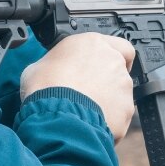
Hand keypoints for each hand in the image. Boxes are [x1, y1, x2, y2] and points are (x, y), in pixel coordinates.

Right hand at [20, 33, 135, 141]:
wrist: (57, 116)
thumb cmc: (46, 89)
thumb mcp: (38, 66)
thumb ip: (55, 63)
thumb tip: (51, 71)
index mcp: (93, 44)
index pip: (117, 44)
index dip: (112, 56)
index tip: (102, 65)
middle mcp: (112, 60)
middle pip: (117, 69)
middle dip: (105, 81)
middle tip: (87, 91)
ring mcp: (122, 84)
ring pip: (120, 92)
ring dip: (107, 100)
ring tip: (85, 110)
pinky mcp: (126, 108)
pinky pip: (120, 113)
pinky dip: (110, 118)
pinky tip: (91, 121)